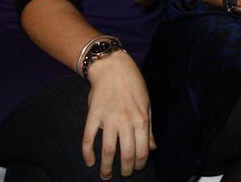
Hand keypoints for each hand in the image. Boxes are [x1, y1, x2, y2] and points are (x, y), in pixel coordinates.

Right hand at [82, 51, 154, 179]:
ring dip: (106, 167)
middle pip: (125, 154)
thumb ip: (150, 128)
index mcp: (141, 120)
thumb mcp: (147, 105)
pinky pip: (88, 139)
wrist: (113, 68)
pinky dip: (87, 154)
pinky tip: (90, 162)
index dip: (139, 164)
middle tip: (122, 175)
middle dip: (124, 169)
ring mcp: (108, 119)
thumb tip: (152, 148)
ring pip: (107, 150)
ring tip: (106, 175)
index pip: (141, 150)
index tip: (135, 168)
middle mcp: (125, 122)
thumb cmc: (134, 86)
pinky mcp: (92, 116)